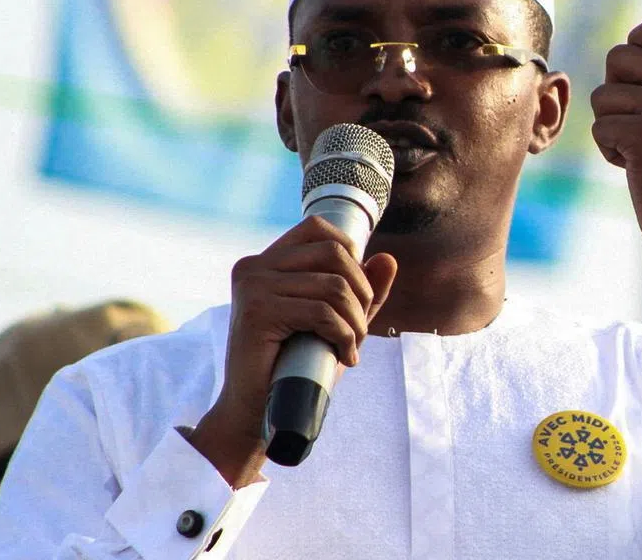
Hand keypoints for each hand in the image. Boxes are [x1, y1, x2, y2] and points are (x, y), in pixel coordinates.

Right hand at [190, 216, 397, 486]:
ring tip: (353, 346)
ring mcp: (253, 287)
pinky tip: (345, 356)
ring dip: (356, 320)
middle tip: (361, 327)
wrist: (254, 413)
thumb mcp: (334, 322)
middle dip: (361, 290)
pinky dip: (344, 335)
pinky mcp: (258, 313)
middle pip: (333, 252)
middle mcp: (254, 267)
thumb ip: (359, 291)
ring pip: (333, 285)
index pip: (318, 228)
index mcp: (265, 262)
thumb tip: (388, 258)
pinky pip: (322, 312)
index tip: (356, 292)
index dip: (350, 253)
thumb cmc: (295, 366)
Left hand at [590, 12, 641, 272]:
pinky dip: (608, 150)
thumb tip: (633, 45)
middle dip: (614, 90)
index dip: (638, 41)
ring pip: (603, 95)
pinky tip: (633, 167)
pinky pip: (599, 126)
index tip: (638, 76)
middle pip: (619, 56)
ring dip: (610, 125)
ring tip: (638, 149)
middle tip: (633, 121)